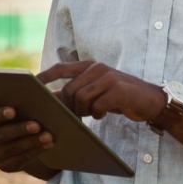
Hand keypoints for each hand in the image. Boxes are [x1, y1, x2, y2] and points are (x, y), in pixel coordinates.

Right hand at [0, 106, 54, 172]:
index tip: (14, 110)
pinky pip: (20, 160)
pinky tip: (49, 145)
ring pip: (12, 149)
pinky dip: (36, 151)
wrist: (23, 139)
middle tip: (37, 124)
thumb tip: (33, 88)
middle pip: (0, 136)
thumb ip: (20, 101)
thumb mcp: (19, 108)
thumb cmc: (21, 116)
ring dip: (31, 142)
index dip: (0, 115)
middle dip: (19, 130)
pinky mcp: (5, 167)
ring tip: (48, 135)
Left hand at [37, 61, 164, 121]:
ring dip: (84, 112)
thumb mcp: (96, 90)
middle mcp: (97, 68)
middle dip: (69, 107)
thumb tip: (51, 99)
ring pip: (82, 99)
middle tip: (75, 117)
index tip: (31, 85)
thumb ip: (77, 91)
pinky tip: (102, 115)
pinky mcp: (119, 91)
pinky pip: (97, 106)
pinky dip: (97, 114)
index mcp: (89, 66)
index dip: (44, 76)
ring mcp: (109, 78)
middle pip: (70, 90)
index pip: (60, 68)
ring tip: (91, 115)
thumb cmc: (118, 97)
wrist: (150, 101)